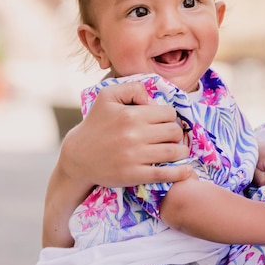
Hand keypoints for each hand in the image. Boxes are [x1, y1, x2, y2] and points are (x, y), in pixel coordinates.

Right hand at [60, 81, 191, 186]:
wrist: (78, 157)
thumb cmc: (95, 124)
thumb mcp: (107, 96)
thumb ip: (132, 89)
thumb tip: (153, 99)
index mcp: (130, 115)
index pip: (168, 113)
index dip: (169, 117)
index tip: (164, 122)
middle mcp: (134, 135)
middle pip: (174, 132)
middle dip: (176, 133)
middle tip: (170, 137)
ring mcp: (134, 157)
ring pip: (173, 151)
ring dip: (180, 151)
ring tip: (178, 151)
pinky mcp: (133, 175)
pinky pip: (163, 174)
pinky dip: (179, 173)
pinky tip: (186, 170)